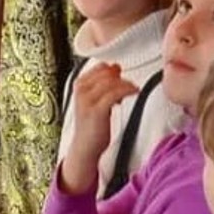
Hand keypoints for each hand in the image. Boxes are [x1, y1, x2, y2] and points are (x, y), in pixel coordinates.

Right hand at [60, 63, 138, 194]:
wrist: (85, 147)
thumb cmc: (92, 124)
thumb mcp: (94, 100)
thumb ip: (102, 84)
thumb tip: (116, 67)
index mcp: (79, 84)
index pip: (101, 66)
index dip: (115, 69)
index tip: (124, 75)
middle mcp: (81, 90)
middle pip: (107, 72)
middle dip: (122, 77)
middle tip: (131, 85)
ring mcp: (87, 100)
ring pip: (112, 82)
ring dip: (127, 84)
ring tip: (134, 89)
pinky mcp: (96, 110)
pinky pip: (115, 93)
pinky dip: (127, 91)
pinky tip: (134, 93)